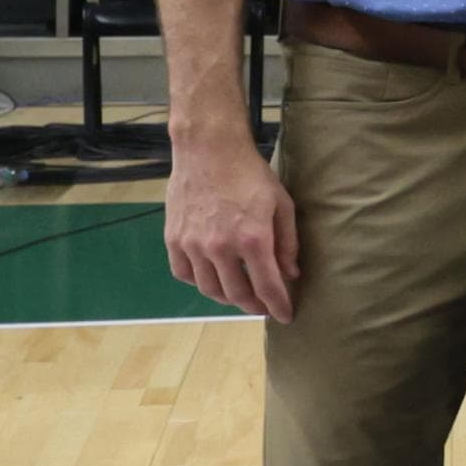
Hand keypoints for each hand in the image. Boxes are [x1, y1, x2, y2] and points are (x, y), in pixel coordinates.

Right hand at [169, 129, 300, 320]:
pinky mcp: (174, 239)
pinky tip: (212, 276)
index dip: (278, 306)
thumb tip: (291, 274)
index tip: (285, 316)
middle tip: (263, 306)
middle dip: (253, 306)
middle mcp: (220, 247)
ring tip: (240, 294)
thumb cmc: (250, 173)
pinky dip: (199, 281)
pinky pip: (184, 273)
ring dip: (227, 298)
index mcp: (253, 239)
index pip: (267, 287)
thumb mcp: (281, 204)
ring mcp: (193, 244)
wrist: (208, 149)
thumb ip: (288, 242)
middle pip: (237, 294)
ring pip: (210, 289)